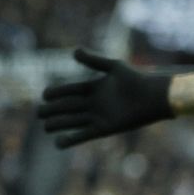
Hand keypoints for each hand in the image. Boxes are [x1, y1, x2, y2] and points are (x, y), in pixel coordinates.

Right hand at [36, 48, 174, 147]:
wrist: (154, 97)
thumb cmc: (137, 79)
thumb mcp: (114, 67)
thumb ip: (94, 60)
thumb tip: (74, 52)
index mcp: (94, 87)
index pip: (70, 90)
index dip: (57, 93)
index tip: (44, 95)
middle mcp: (93, 103)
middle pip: (68, 107)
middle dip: (53, 110)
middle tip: (39, 113)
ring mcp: (98, 116)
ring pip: (73, 121)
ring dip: (59, 124)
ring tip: (45, 127)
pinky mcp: (104, 129)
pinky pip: (84, 135)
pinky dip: (71, 139)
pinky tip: (58, 142)